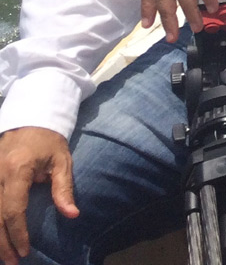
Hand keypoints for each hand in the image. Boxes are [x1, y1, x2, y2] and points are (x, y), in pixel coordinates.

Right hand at [0, 128, 75, 264]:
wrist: (30, 119)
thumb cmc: (48, 141)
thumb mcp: (61, 161)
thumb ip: (63, 188)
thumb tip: (72, 214)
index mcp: (17, 169)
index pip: (13, 209)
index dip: (18, 233)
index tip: (25, 250)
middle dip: (2, 243)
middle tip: (13, 261)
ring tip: (3, 256)